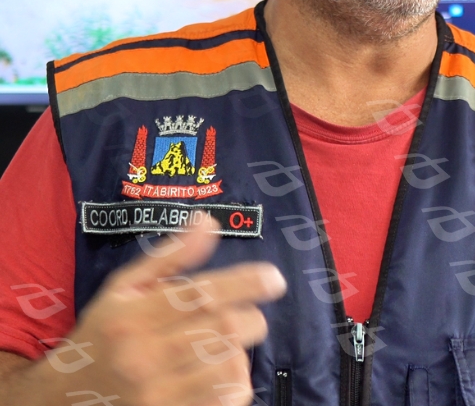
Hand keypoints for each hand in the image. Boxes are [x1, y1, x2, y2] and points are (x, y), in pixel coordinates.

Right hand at [45, 212, 285, 405]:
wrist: (65, 398)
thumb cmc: (103, 334)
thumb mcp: (123, 289)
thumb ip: (168, 257)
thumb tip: (208, 221)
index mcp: (132, 317)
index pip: (199, 295)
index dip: (245, 284)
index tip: (273, 279)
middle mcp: (143, 357)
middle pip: (223, 330)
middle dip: (250, 318)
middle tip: (246, 315)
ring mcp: (157, 396)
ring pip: (230, 367)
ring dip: (242, 351)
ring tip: (228, 346)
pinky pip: (226, 400)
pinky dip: (236, 383)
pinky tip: (222, 373)